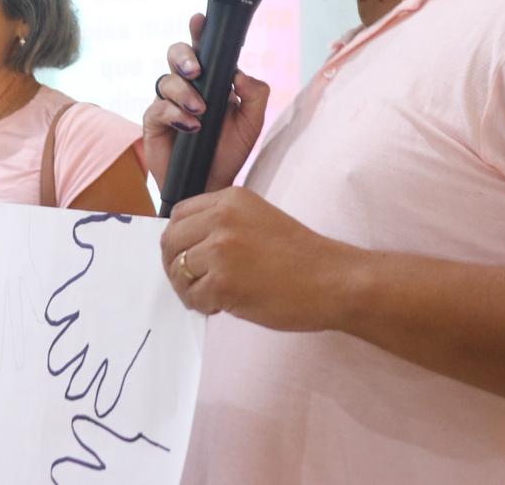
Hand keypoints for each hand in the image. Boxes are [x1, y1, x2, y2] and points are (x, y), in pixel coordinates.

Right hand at [143, 13, 269, 192]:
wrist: (211, 186)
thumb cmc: (229, 152)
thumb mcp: (252, 123)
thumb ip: (255, 95)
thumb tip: (240, 73)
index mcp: (211, 80)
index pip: (203, 49)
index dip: (198, 31)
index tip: (199, 20)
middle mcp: (187, 87)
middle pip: (175, 54)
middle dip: (183, 55)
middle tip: (196, 69)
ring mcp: (168, 104)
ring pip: (165, 79)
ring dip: (184, 92)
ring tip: (201, 110)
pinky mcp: (154, 123)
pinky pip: (158, 108)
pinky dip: (175, 114)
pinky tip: (191, 126)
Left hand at [158, 187, 351, 332]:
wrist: (333, 280)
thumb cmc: (303, 257)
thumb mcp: (259, 220)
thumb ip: (225, 223)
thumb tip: (190, 246)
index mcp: (231, 198)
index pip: (179, 214)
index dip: (179, 240)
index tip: (187, 257)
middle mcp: (222, 217)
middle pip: (170, 241)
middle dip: (175, 265)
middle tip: (192, 283)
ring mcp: (221, 249)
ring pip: (178, 270)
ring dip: (189, 288)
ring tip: (213, 296)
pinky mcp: (223, 282)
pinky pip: (192, 297)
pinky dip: (203, 305)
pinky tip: (225, 305)